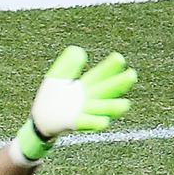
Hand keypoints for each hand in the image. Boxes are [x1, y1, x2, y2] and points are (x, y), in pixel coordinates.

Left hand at [13, 46, 136, 164]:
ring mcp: (86, 112)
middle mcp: (91, 99)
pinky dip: (95, 122)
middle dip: (120, 83)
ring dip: (114, 107)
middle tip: (132, 75)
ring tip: (125, 104)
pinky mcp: (76, 123)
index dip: (110, 67)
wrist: (41, 119)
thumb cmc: (52, 97)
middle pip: (108, 90)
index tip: (119, 58)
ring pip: (103, 110)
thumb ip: (68, 65)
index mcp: (87, 86)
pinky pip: (88, 123)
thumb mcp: (57, 77)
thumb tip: (79, 50)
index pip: (101, 74)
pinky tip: (103, 122)